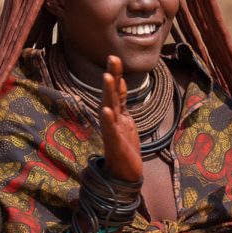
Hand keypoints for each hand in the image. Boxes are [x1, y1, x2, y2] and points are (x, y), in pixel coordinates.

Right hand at [100, 55, 142, 182]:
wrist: (125, 174)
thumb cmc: (125, 148)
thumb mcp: (126, 121)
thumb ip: (121, 104)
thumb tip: (120, 82)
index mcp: (117, 115)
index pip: (116, 91)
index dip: (116, 75)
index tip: (114, 57)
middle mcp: (113, 120)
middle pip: (111, 94)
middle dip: (112, 76)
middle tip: (112, 58)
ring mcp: (113, 131)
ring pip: (109, 108)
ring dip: (108, 93)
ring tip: (108, 76)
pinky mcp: (115, 143)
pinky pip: (110, 130)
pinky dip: (107, 120)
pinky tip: (105, 110)